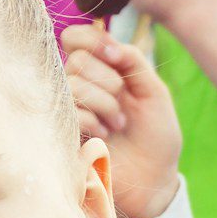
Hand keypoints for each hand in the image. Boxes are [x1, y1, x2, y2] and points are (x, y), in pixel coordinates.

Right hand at [63, 24, 182, 217]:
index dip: (93, 40)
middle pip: (76, 60)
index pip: (75, 38)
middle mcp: (78, 86)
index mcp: (99, 71)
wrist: (154, 179)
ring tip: (118, 124)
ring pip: (72, 84)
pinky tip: (104, 136)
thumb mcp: (153, 90)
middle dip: (108, 79)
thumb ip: (133, 61)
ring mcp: (67, 110)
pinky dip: (92, 120)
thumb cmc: (155, 136)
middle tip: (123, 100)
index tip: (116, 56)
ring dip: (104, 102)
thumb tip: (109, 43)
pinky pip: (68, 111)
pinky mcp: (61, 133)